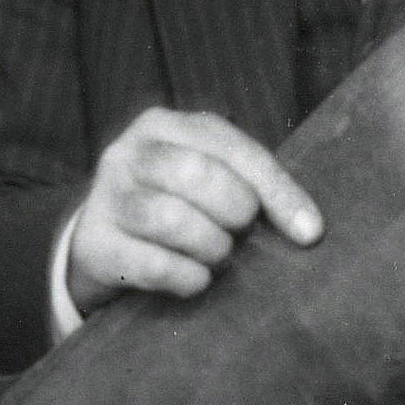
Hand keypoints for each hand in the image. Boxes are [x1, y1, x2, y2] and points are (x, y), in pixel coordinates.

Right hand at [67, 108, 323, 314]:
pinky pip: (152, 265)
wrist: (101, 239)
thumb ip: (252, 186)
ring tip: (218, 257)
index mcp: (166, 125)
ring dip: (212, 248)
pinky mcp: (94, 244)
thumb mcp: (208, 178)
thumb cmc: (173, 204)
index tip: (310, 232)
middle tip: (239, 235)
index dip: (277, 191)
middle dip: (235, 214)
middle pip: (198, 176)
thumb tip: (308, 229)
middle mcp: (130, 152)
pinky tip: (198, 280)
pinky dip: (187, 277)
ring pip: (172, 220)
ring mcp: (106, 196)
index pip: (234, 150)